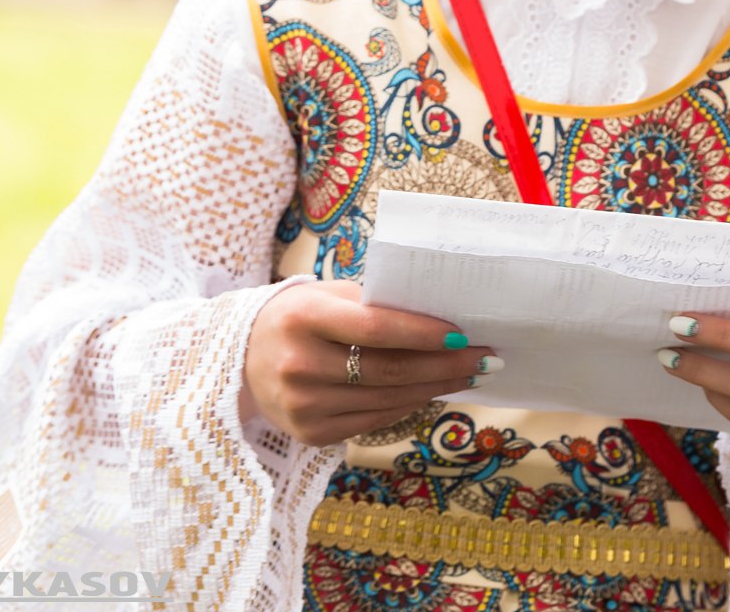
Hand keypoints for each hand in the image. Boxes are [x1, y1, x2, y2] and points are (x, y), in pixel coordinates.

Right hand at [242, 280, 493, 447]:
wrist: (243, 356)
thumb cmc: (300, 316)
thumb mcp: (328, 295)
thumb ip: (375, 305)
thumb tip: (442, 316)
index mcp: (304, 317)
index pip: (376, 328)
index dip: (424, 333)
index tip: (464, 334)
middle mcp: (300, 364)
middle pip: (389, 370)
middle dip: (446, 366)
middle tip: (486, 359)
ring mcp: (303, 405)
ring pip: (388, 400)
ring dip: (436, 389)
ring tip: (469, 376)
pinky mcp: (310, 433)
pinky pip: (374, 420)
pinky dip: (408, 406)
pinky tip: (432, 393)